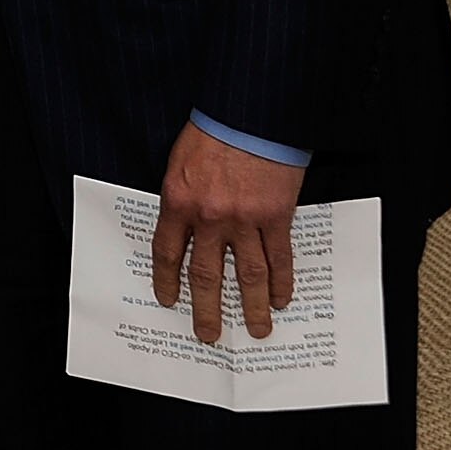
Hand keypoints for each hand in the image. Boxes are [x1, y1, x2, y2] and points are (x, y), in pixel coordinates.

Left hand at [150, 122, 306, 343]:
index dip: (167, 280)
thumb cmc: (212, 131)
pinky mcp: (276, 216)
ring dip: (252, 307)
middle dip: (207, 309)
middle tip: (209, 335)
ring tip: (256, 330)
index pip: (168, 252)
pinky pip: (279, 258)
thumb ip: (181, 198)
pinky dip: (282, 282)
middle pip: (206, 275)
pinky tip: (282, 299)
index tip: (168, 301)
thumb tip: (184, 231)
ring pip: (248, 275)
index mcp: (178, 201)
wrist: (249, 114)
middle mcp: (209, 217)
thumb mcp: (180, 162)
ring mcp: (244, 219)